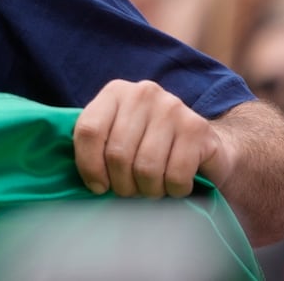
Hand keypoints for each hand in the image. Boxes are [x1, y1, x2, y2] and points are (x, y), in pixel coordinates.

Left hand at [72, 80, 224, 198]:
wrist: (204, 143)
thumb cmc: (149, 143)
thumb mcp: (118, 134)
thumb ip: (96, 143)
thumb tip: (80, 176)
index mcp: (115, 92)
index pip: (88, 130)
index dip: (88, 165)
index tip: (97, 186)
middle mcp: (143, 94)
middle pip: (116, 153)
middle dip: (121, 184)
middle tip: (129, 190)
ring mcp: (172, 108)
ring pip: (145, 168)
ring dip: (147, 190)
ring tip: (151, 188)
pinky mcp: (196, 129)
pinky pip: (175, 176)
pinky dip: (173, 190)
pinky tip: (174, 184)